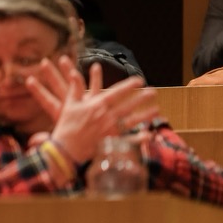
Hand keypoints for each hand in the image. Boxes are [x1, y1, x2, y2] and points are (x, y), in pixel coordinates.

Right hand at [26, 58, 157, 163]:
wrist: (66, 148)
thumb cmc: (66, 125)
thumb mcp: (69, 104)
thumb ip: (74, 88)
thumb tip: (73, 73)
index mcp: (97, 105)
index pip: (117, 92)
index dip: (129, 85)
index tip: (139, 80)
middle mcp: (107, 116)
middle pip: (128, 105)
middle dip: (141, 98)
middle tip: (153, 92)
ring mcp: (111, 130)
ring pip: (132, 121)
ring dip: (145, 115)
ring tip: (156, 110)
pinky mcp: (111, 142)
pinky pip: (128, 140)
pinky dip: (139, 138)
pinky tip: (149, 134)